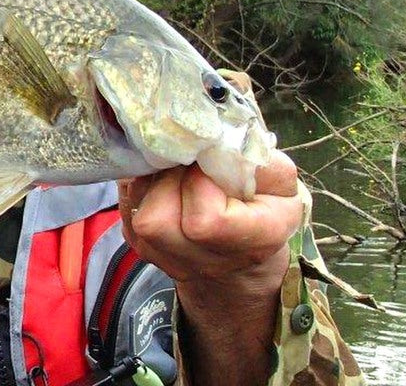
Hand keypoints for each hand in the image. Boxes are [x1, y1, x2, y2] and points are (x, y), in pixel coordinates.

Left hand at [117, 151, 302, 384]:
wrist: (242, 242)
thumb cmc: (262, 201)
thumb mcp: (277, 176)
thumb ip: (252, 157)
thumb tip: (213, 142)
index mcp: (255, 241)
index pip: (205, 221)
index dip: (199, 182)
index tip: (208, 165)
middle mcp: (209, 262)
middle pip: (158, 221)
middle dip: (167, 180)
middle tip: (184, 164)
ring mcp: (171, 261)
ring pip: (138, 217)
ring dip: (151, 184)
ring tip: (173, 173)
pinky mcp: (143, 249)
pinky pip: (128, 211)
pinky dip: (140, 191)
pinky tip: (163, 184)